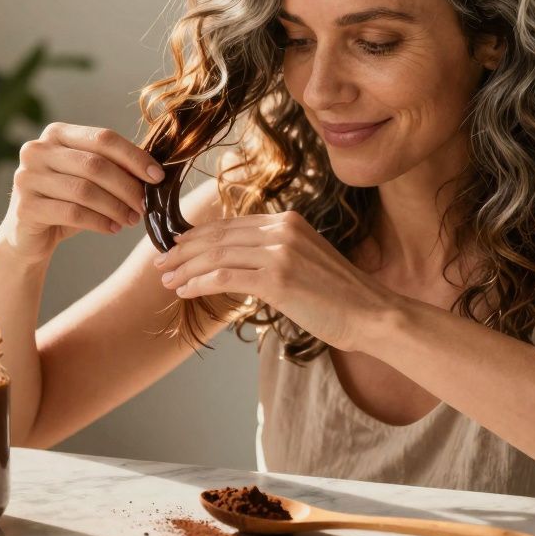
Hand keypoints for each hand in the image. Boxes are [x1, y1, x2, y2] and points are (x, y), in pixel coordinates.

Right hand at [0, 122, 164, 264]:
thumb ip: (113, 167)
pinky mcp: (25, 207)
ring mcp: (27, 177)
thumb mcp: (89, 179)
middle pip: (95, 165)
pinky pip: (72, 213)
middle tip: (146, 205)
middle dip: (127, 187)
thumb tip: (155, 170)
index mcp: (56, 133)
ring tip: (131, 220)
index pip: (103, 138)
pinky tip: (113, 229)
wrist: (28, 236)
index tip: (158, 176)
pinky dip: (99, 222)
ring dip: (116, 207)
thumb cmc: (66, 202)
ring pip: (85, 191)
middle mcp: (37, 150)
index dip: (134, 157)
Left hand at [152, 211, 404, 348]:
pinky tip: (185, 291)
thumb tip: (237, 264)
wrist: (373, 314)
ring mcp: (280, 252)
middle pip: (218, 236)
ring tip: (166, 280)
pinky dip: (199, 283)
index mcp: (287, 221)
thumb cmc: (341, 298)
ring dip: (186, 268)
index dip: (198, 235)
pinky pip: (224, 277)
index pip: (230, 224)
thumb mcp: (306, 262)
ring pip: (216, 255)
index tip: (176, 247)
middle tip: (161, 262)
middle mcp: (282, 229)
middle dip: (184, 249)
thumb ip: (275, 254)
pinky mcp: (277, 278)